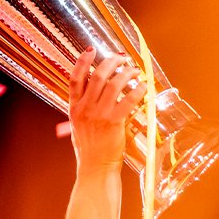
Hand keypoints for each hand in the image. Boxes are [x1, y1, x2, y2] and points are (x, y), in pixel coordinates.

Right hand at [68, 48, 145, 175]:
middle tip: (122, 59)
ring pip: (114, 84)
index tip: (91, 50)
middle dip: (112, 62)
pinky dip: (138, 90)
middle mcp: (84, 109)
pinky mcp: (113, 122)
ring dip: (127, 73)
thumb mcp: (79, 124)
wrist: (94, 167)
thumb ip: (84, 106)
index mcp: (74, 107)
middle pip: (98, 76)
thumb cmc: (89, 147)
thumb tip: (96, 89)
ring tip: (135, 72)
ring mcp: (99, 115)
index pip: (75, 78)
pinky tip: (144, 87)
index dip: (82, 61)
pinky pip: (128, 100)